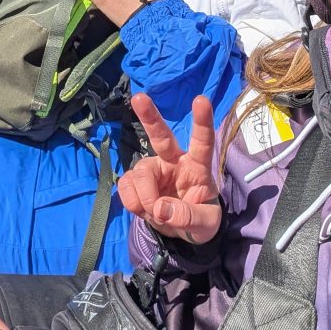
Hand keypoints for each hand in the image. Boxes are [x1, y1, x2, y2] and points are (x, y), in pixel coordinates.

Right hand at [118, 93, 220, 244]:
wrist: (182, 232)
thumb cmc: (201, 218)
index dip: (202, 121)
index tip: (201, 100)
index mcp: (198, 165)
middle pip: (161, 135)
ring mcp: (153, 169)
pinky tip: (141, 209)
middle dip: (150, 116)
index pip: (202, 141)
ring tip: (154, 213)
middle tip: (138, 98)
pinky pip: (125, 185)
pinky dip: (132, 201)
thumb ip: (188, 217)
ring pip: (140, 173)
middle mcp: (173, 160)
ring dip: (144, 197)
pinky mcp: (136, 180)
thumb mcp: (205, 225)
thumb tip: (160, 209)